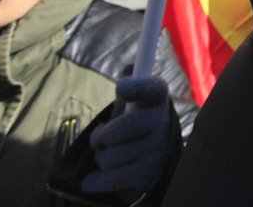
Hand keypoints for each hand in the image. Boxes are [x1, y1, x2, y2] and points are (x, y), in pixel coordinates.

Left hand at [81, 77, 173, 201]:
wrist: (153, 156)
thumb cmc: (136, 120)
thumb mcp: (133, 100)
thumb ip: (130, 82)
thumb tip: (130, 68)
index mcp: (157, 99)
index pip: (150, 89)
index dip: (136, 87)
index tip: (120, 88)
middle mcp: (161, 124)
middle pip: (120, 129)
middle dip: (102, 136)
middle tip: (102, 138)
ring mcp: (155, 151)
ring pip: (109, 157)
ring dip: (101, 157)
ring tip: (110, 155)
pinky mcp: (146, 176)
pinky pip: (112, 179)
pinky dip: (97, 181)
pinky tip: (91, 182)